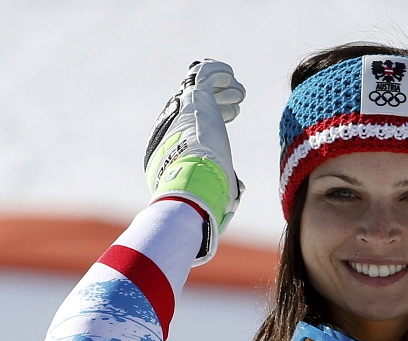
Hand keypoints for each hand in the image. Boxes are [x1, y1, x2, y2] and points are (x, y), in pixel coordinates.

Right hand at [144, 59, 245, 264]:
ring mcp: (181, 111)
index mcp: (169, 149)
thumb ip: (218, 190)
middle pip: (191, 104)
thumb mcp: (209, 193)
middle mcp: (171, 128)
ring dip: (221, 89)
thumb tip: (235, 195)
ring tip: (238, 95)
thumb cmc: (199, 199)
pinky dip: (219, 73)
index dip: (213, 116)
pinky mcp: (194, 99)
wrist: (192, 186)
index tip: (231, 115)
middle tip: (234, 106)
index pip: (189, 125)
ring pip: (199, 88)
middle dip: (216, 101)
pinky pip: (204, 75)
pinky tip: (233, 80)